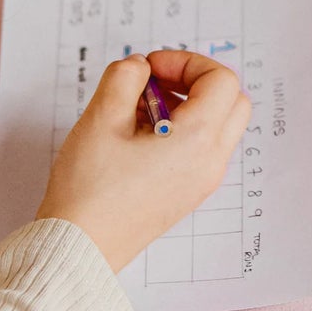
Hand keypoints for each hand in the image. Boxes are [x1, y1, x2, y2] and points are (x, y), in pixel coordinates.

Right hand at [36, 50, 250, 270]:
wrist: (79, 248)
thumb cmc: (89, 189)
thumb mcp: (101, 119)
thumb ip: (125, 78)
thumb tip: (140, 65)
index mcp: (199, 140)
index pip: (221, 80)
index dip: (187, 62)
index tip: (150, 67)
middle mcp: (212, 161)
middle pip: (232, 101)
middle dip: (196, 81)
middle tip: (154, 82)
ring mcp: (204, 180)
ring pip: (220, 125)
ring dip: (189, 105)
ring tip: (140, 111)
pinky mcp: (190, 193)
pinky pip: (204, 148)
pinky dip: (184, 130)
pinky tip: (140, 136)